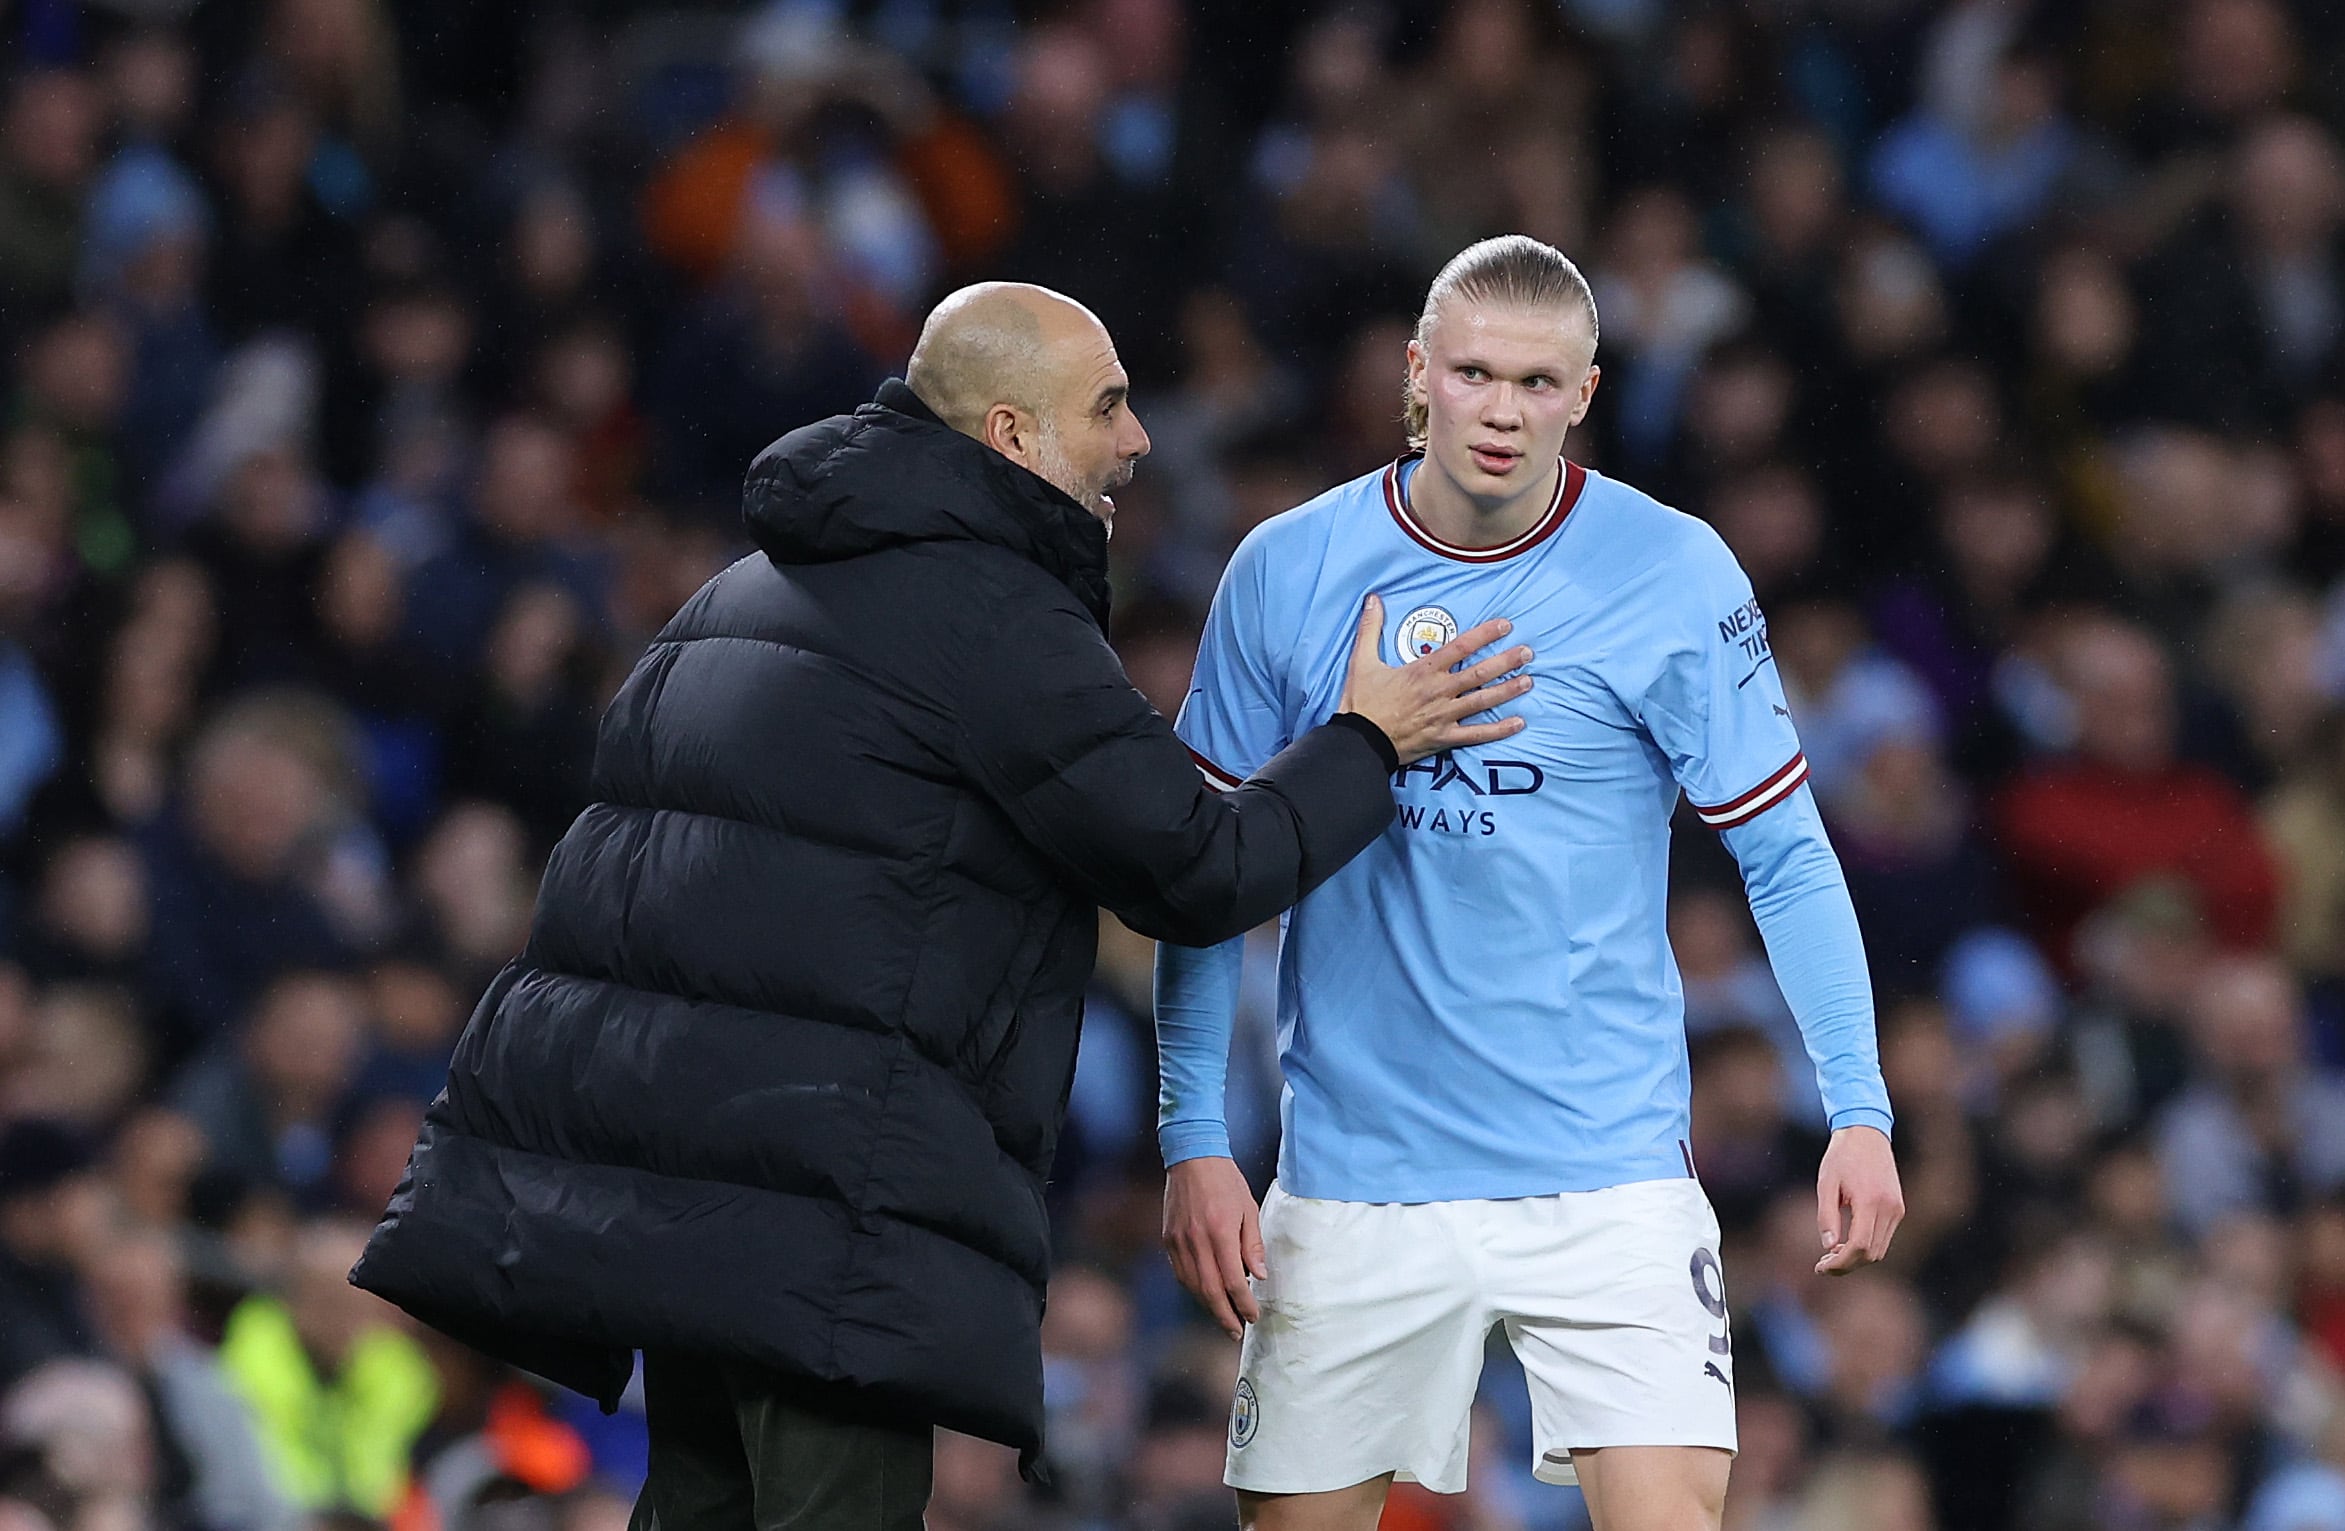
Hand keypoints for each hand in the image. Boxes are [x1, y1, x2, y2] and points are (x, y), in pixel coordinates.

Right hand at [1163, 1156, 1263, 1338]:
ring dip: (1208, 1306)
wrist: (1192, 1158)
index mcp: (1221, 1232)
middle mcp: (1197, 1241)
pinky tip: (1205, 1294)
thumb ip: (1252, 1245)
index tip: (1253, 1316)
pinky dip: (1194, 1288)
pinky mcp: (1168, 1238)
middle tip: (1237, 1332)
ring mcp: (1179, 1241)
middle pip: (1210, 1291)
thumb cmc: (1226, 1182)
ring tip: (1223, 1318)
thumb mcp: (1248, 1209)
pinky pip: (1181, 1272)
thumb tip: (1259, 1276)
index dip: (1244, 1303)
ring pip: (1193, 1285)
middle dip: (1224, 1316)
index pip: (1233, 1281)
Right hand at [1338, 595, 1534, 764]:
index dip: (1485, 634)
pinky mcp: (1443, 737)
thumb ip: (1370, 628)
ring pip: (1483, 700)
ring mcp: (1444, 715)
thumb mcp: (1362, 661)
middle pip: (1479, 672)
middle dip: (1506, 661)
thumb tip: (1373, 599)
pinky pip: (1476, 734)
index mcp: (1423, 670)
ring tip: (1529, 681)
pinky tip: (1518, 724)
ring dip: (1507, 690)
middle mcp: (1439, 691)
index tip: (1505, 626)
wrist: (1359, 741)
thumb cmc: (1361, 702)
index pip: (1461, 646)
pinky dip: (1498, 730)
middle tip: (1528, 653)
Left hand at [1815, 1125, 1903, 1274]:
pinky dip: (1866, 1247)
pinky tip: (1846, 1243)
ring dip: (1857, 1258)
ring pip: (1880, 1250)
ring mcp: (1897, 1209)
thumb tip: (1828, 1247)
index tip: (1820, 1267)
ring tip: (1831, 1254)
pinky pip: (1884, 1238)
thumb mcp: (1826, 1183)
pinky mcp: (1898, 1208)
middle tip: (1822, 1264)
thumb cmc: (1841, 1157)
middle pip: (1871, 1254)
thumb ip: (1827, 1216)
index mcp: (1870, 1201)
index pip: (1859, 1246)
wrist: (1866, 1134)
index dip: (1840, 1262)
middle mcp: (1889, 1208)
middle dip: (1847, 1265)